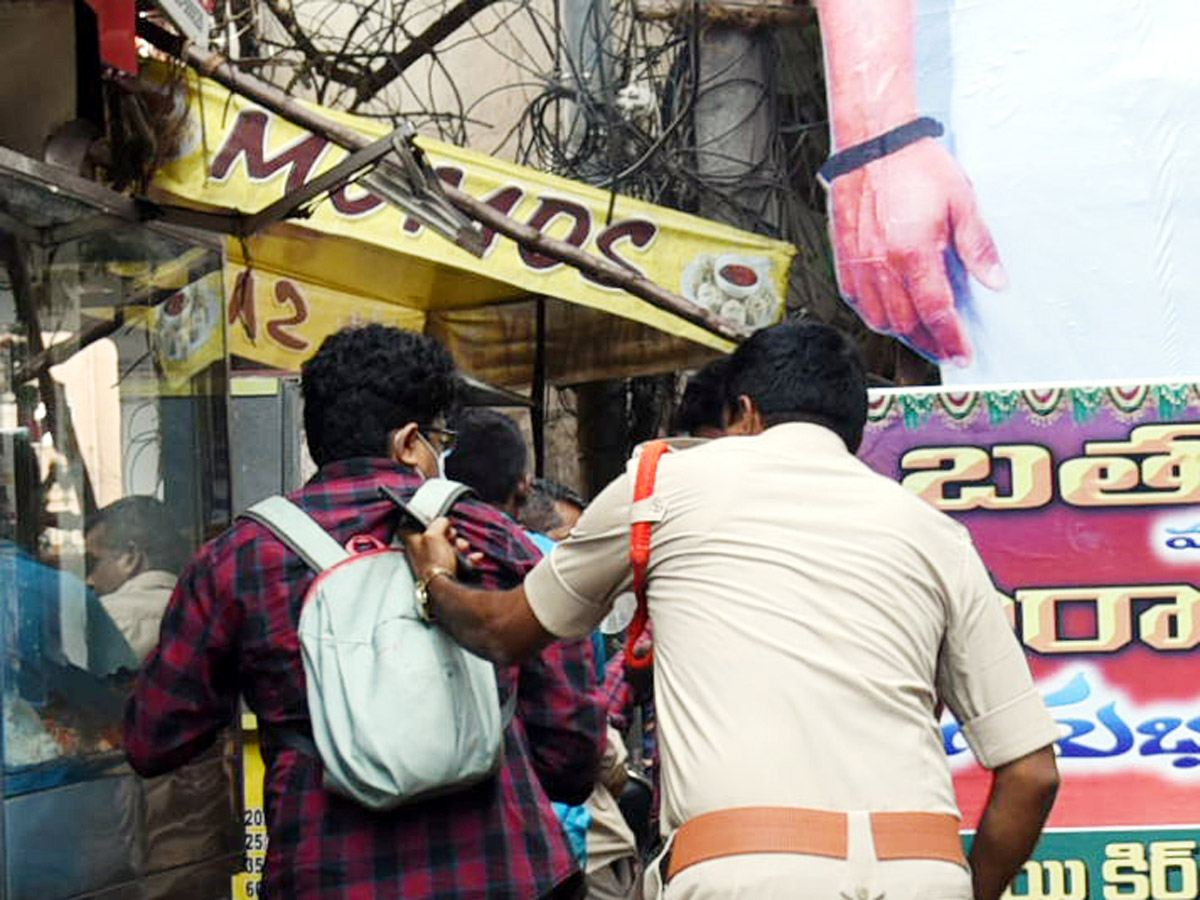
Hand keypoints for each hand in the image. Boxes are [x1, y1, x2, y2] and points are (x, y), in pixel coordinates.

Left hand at [402, 517, 480, 580]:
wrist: (443, 587)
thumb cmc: (434, 561)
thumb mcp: (433, 535)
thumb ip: (438, 523)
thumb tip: (443, 520)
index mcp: (412, 542)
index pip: (407, 527)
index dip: (420, 521)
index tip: (432, 519)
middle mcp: (420, 552)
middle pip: (434, 536)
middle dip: (449, 534)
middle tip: (453, 535)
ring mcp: (433, 562)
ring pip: (448, 548)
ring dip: (460, 545)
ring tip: (464, 547)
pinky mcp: (445, 571)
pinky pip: (458, 561)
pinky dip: (467, 558)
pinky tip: (474, 557)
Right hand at [828, 138, 1006, 363]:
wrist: (873, 144)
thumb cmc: (913, 165)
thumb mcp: (961, 201)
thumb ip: (978, 246)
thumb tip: (995, 280)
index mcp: (913, 252)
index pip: (936, 311)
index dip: (950, 338)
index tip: (962, 353)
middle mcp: (882, 264)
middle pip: (906, 324)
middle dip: (928, 344)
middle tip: (946, 351)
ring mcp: (859, 264)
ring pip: (878, 319)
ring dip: (902, 335)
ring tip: (921, 337)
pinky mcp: (844, 259)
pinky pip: (857, 302)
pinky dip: (874, 316)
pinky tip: (889, 315)